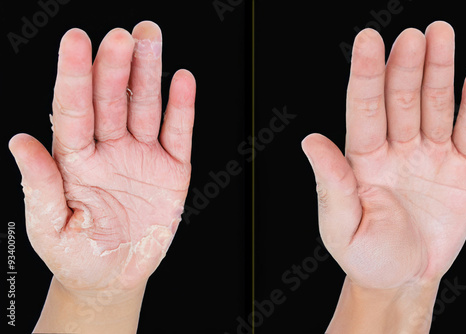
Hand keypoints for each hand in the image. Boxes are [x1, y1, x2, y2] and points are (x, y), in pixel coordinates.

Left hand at [9, 21, 195, 292]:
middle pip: (111, 100)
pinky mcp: (171, 169)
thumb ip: (41, 186)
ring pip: (145, 107)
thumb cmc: (76, 254)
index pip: (73, 110)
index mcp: (74, 159)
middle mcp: (108, 148)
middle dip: (114, 67)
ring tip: (150, 38)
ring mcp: (141, 156)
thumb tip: (20, 142)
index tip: (75, 41)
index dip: (73, 76)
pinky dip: (182, 109)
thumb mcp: (50, 227)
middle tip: (121, 36)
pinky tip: (182, 81)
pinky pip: (177, 134)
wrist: (113, 276)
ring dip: (148, 73)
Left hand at [302, 22, 465, 291]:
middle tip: (413, 35)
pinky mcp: (462, 170)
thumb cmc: (365, 254)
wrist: (402, 279)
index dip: (366, 74)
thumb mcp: (342, 224)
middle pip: (400, 99)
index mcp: (362, 158)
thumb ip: (331, 182)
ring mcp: (429, 156)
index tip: (368, 40)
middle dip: (406, 66)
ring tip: (441, 35)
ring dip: (439, 72)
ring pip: (434, 106)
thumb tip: (310, 140)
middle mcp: (395, 149)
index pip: (363, 108)